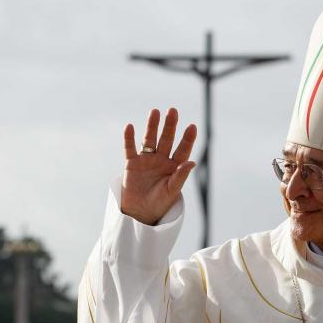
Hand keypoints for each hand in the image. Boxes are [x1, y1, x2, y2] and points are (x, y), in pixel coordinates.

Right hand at [121, 108, 196, 224]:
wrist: (141, 212)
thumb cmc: (160, 202)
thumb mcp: (172, 190)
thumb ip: (180, 176)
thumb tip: (192, 162)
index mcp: (175, 166)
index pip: (183, 149)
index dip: (188, 138)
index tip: (192, 126)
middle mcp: (162, 159)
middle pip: (167, 139)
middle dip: (170, 126)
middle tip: (173, 111)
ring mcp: (147, 160)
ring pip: (150, 139)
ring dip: (152, 126)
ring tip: (155, 112)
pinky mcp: (132, 163)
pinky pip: (130, 149)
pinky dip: (129, 138)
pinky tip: (130, 127)